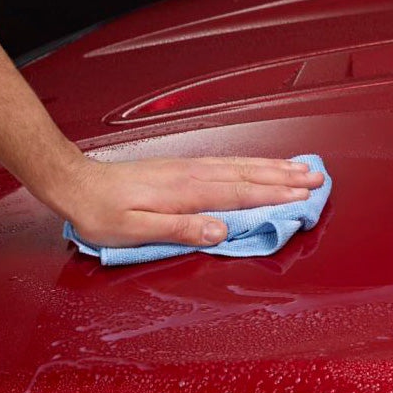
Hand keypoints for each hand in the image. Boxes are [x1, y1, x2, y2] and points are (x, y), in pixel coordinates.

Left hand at [55, 155, 324, 247]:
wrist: (76, 183)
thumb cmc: (102, 213)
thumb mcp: (135, 230)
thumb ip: (180, 229)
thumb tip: (221, 230)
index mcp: (185, 192)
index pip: (239, 193)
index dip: (274, 194)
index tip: (303, 195)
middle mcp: (191, 175)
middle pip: (247, 174)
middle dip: (284, 176)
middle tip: (316, 177)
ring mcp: (187, 168)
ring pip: (239, 165)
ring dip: (272, 167)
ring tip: (300, 167)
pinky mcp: (180, 167)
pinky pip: (225, 162)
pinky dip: (248, 163)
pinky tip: (259, 165)